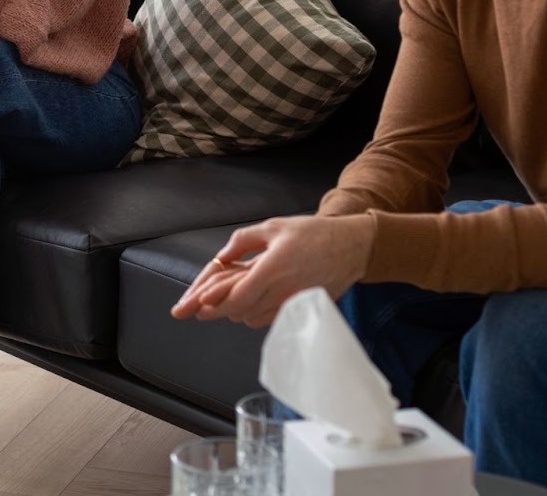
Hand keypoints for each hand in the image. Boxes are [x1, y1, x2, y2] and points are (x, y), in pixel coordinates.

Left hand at [169, 214, 374, 327]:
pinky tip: (243, 306)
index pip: (240, 294)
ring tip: (215, 306)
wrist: (350, 248)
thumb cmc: (312, 234)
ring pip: (252, 318)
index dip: (217, 302)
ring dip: (233, 313)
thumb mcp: (274, 227)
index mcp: (274, 268)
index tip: (198, 304)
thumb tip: (221, 256)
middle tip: (196, 311)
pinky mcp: (299, 308)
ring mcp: (292, 302)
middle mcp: (283, 290)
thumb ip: (243, 241)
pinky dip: (251, 315)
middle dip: (216, 311)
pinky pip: (268, 318)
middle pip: (241, 311)